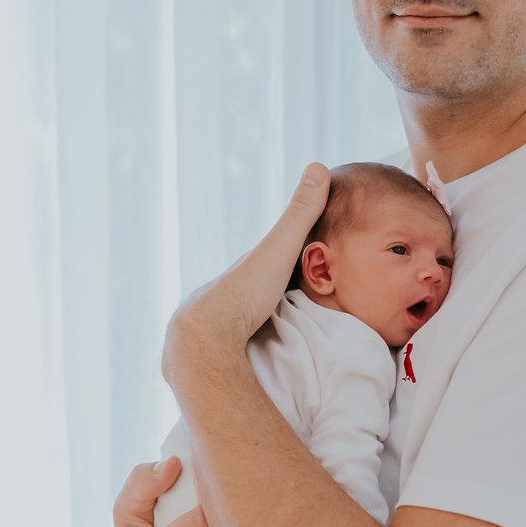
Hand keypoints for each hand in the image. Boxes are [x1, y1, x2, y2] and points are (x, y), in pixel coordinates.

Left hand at [162, 164, 330, 387]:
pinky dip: (238, 351)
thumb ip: (300, 214)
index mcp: (239, 271)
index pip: (264, 262)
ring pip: (235, 323)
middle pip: (249, 293)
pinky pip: (227, 351)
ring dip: (249, 327)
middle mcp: (219, 294)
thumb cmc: (244, 290)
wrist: (206, 337)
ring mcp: (211, 326)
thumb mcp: (280, 248)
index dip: (283, 260)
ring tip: (268, 337)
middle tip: (286, 305)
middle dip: (263, 297)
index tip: (303, 263)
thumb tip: (319, 165)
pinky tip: (244, 361)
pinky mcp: (207, 356)